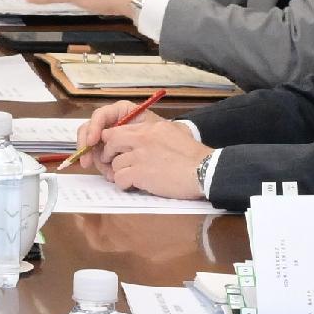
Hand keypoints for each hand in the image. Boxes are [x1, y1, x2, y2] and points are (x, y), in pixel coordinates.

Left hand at [79, 111, 207, 197]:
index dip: (113, 140)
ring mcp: (139, 155)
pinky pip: (120, 179)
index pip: (119, 129)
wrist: (204, 170)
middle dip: (110, 154)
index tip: (116, 149)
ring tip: (132, 178)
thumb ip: (159, 131)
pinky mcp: (139, 173)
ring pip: (115, 163)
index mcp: (151, 127)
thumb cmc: (194, 156)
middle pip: (111, 142)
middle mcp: (142, 138)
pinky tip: (134, 186)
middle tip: (116, 163)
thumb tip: (147, 134)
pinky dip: (124, 184)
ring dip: (121, 172)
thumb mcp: (177, 132)